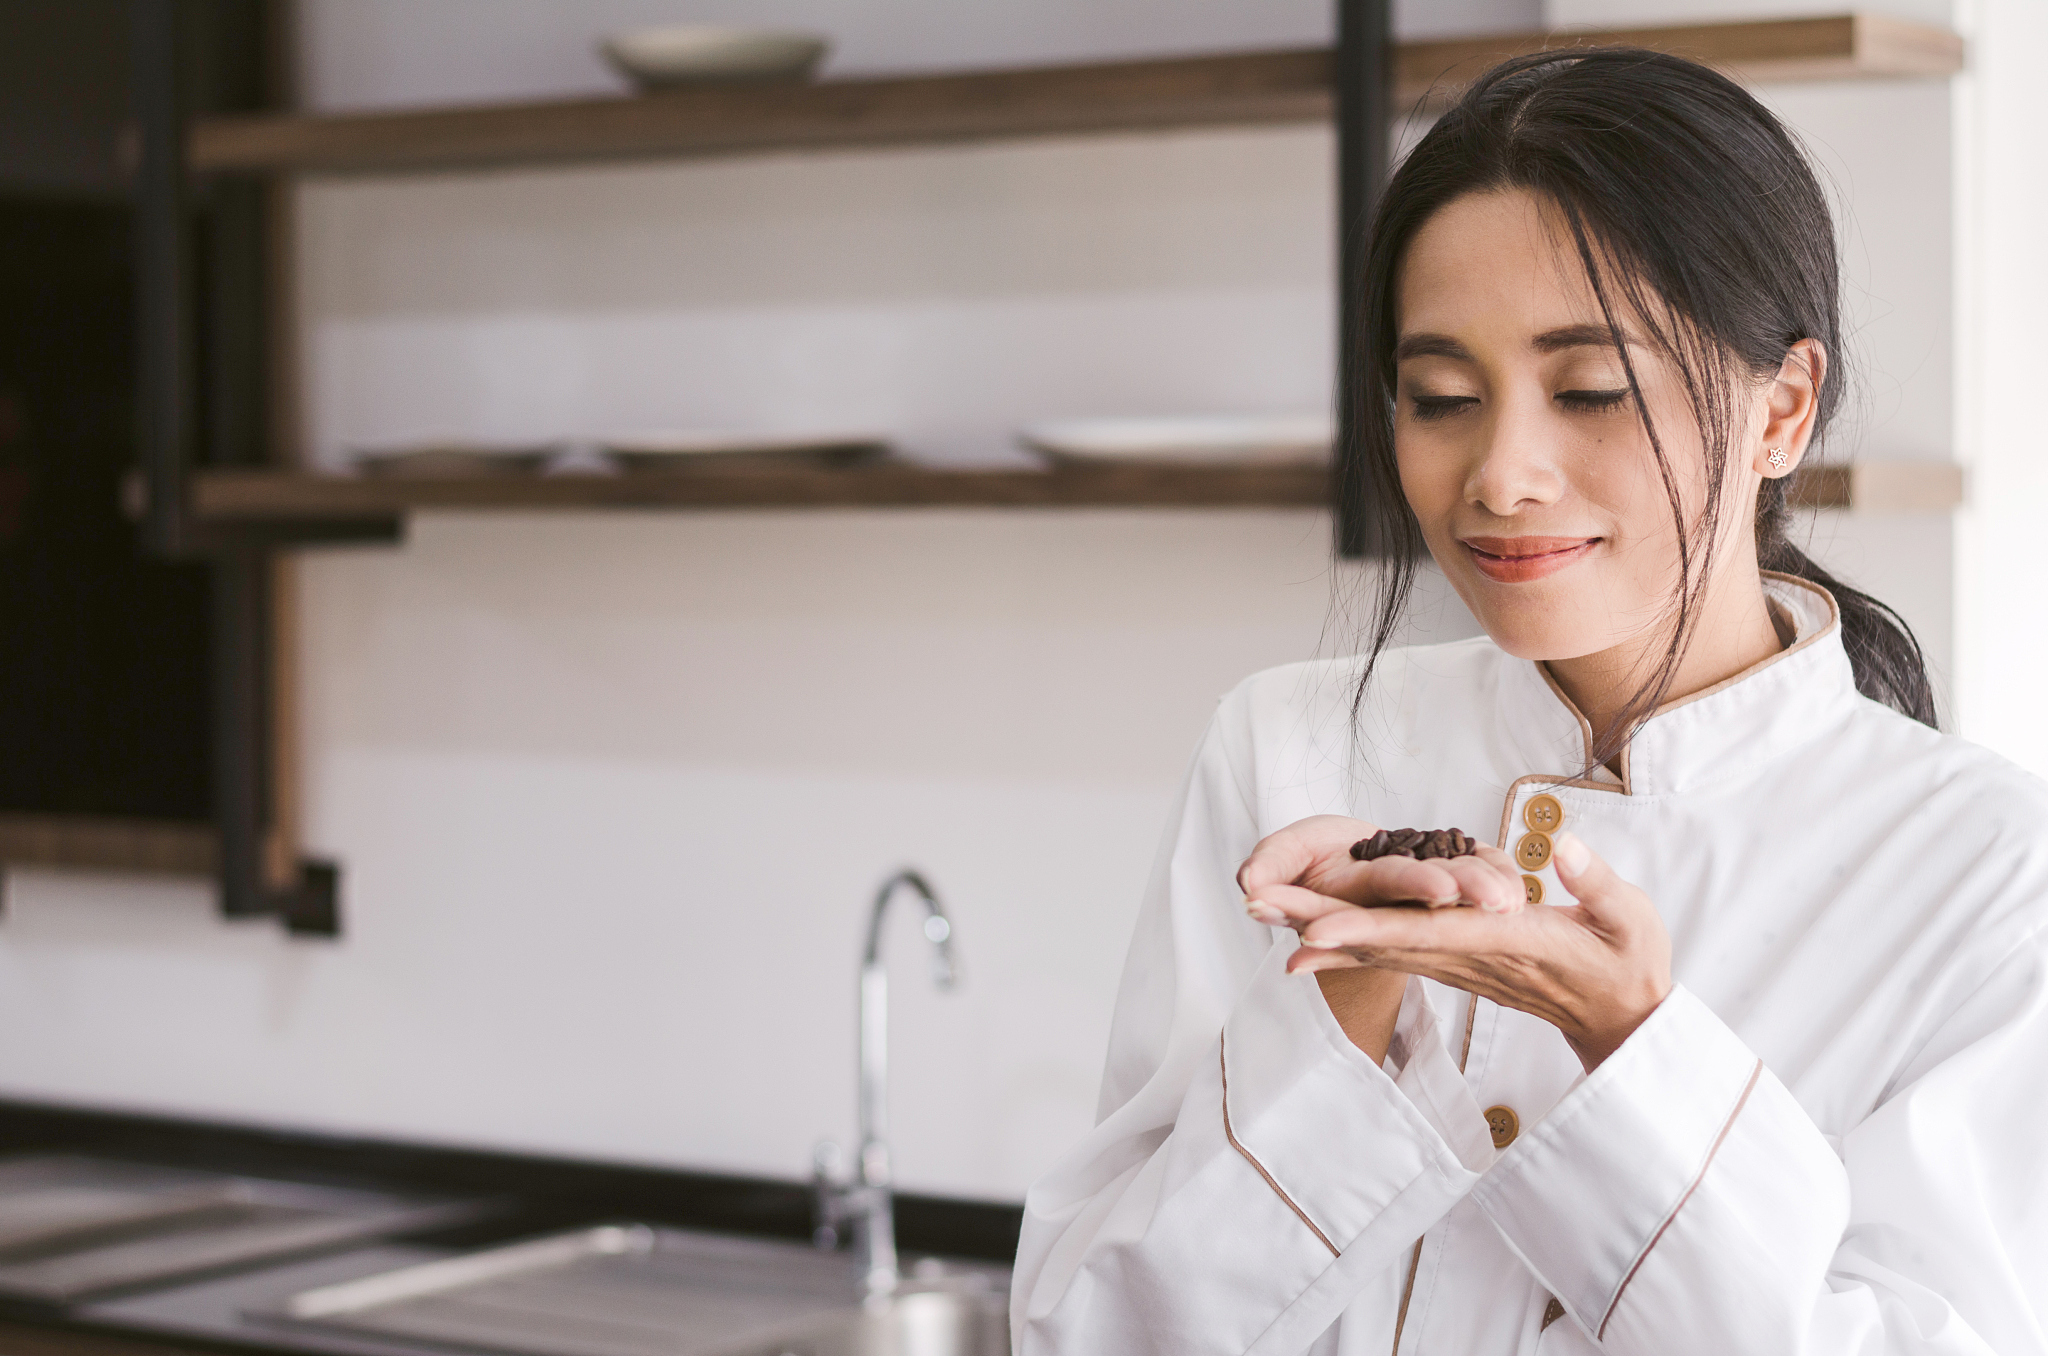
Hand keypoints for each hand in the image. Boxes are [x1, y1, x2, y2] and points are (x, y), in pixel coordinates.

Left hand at [1243, 823, 1671, 1070]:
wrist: (1621, 1018)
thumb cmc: (1628, 961)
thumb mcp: (1630, 918)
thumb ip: (1596, 884)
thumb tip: (1566, 846)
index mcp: (1507, 941)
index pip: (1428, 933)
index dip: (1368, 930)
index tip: (1314, 929)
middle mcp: (1469, 957)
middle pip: (1381, 939)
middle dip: (1315, 921)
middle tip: (1254, 901)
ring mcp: (1456, 964)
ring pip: (1375, 947)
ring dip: (1315, 929)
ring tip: (1257, 908)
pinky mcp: (1452, 963)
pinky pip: (1388, 955)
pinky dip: (1340, 949)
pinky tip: (1296, 948)